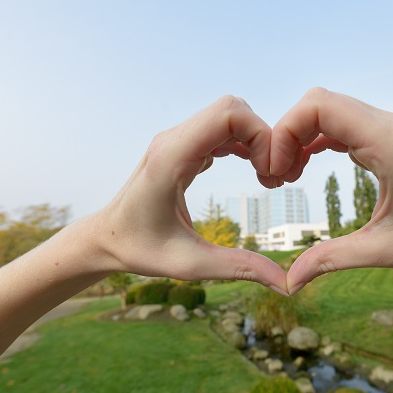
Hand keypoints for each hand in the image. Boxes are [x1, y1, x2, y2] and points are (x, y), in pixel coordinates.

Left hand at [95, 95, 288, 294]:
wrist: (105, 239)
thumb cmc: (140, 251)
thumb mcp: (190, 265)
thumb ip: (239, 268)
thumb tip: (287, 284)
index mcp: (171, 158)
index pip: (227, 115)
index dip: (261, 136)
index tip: (270, 175)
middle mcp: (172, 140)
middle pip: (232, 108)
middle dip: (264, 137)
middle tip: (274, 178)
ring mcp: (176, 140)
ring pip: (229, 115)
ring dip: (256, 140)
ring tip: (267, 178)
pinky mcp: (182, 147)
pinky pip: (221, 129)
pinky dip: (244, 144)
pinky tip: (254, 172)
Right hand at [270, 88, 392, 293]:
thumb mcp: (383, 251)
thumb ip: (331, 260)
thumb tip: (288, 283)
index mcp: (388, 143)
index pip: (320, 106)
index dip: (286, 130)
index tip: (276, 171)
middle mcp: (389, 125)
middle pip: (319, 102)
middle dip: (287, 133)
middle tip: (276, 176)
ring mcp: (390, 128)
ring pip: (329, 109)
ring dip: (300, 135)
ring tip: (286, 174)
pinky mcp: (388, 137)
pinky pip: (342, 123)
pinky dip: (317, 138)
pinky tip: (305, 165)